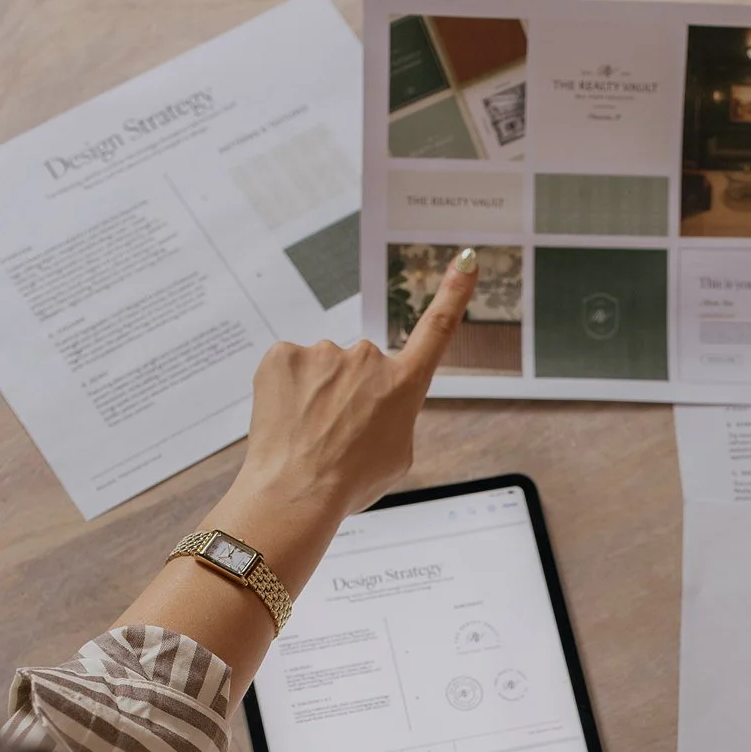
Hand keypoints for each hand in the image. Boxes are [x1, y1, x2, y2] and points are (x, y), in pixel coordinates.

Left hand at [225, 249, 478, 531]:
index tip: (467, 258)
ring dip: (315, 395)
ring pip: (321, 370)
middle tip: (336, 436)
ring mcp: (324, 352)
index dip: (455, 292)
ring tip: (308, 436)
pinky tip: (286, 419)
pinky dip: (285, 390)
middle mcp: (368, 358)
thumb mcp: (395, 459)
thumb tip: (372, 406)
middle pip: (359, 368)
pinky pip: (289, 367)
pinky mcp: (284, 354)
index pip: (436, 330)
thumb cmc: (348, 483)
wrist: (297, 493)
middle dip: (348, 394)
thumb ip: (392, 419)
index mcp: (403, 385)